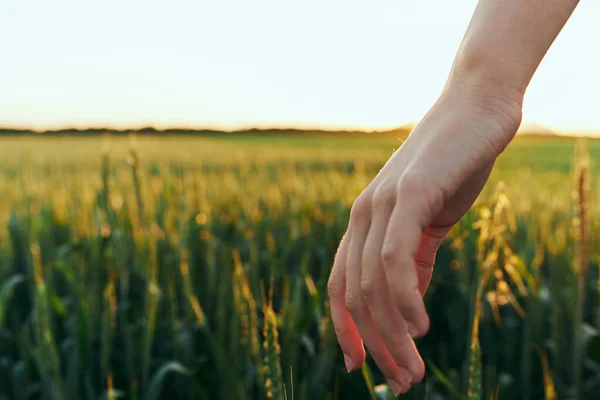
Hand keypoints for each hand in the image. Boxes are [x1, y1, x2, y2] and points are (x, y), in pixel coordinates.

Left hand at [327, 82, 522, 395]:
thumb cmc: (453, 166)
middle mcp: (362, 215)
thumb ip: (415, 261)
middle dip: (375, 345)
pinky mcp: (409, 195)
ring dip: (391, 335)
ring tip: (413, 370)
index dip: (345, 329)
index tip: (359, 367)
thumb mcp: (429, 223)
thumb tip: (406, 307)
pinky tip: (419, 327)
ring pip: (371, 285)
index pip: (341, 285)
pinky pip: (395, 259)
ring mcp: (382, 203)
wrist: (476, 110)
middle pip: (355, 295)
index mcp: (363, 222)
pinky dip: (403, 300)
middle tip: (403, 381)